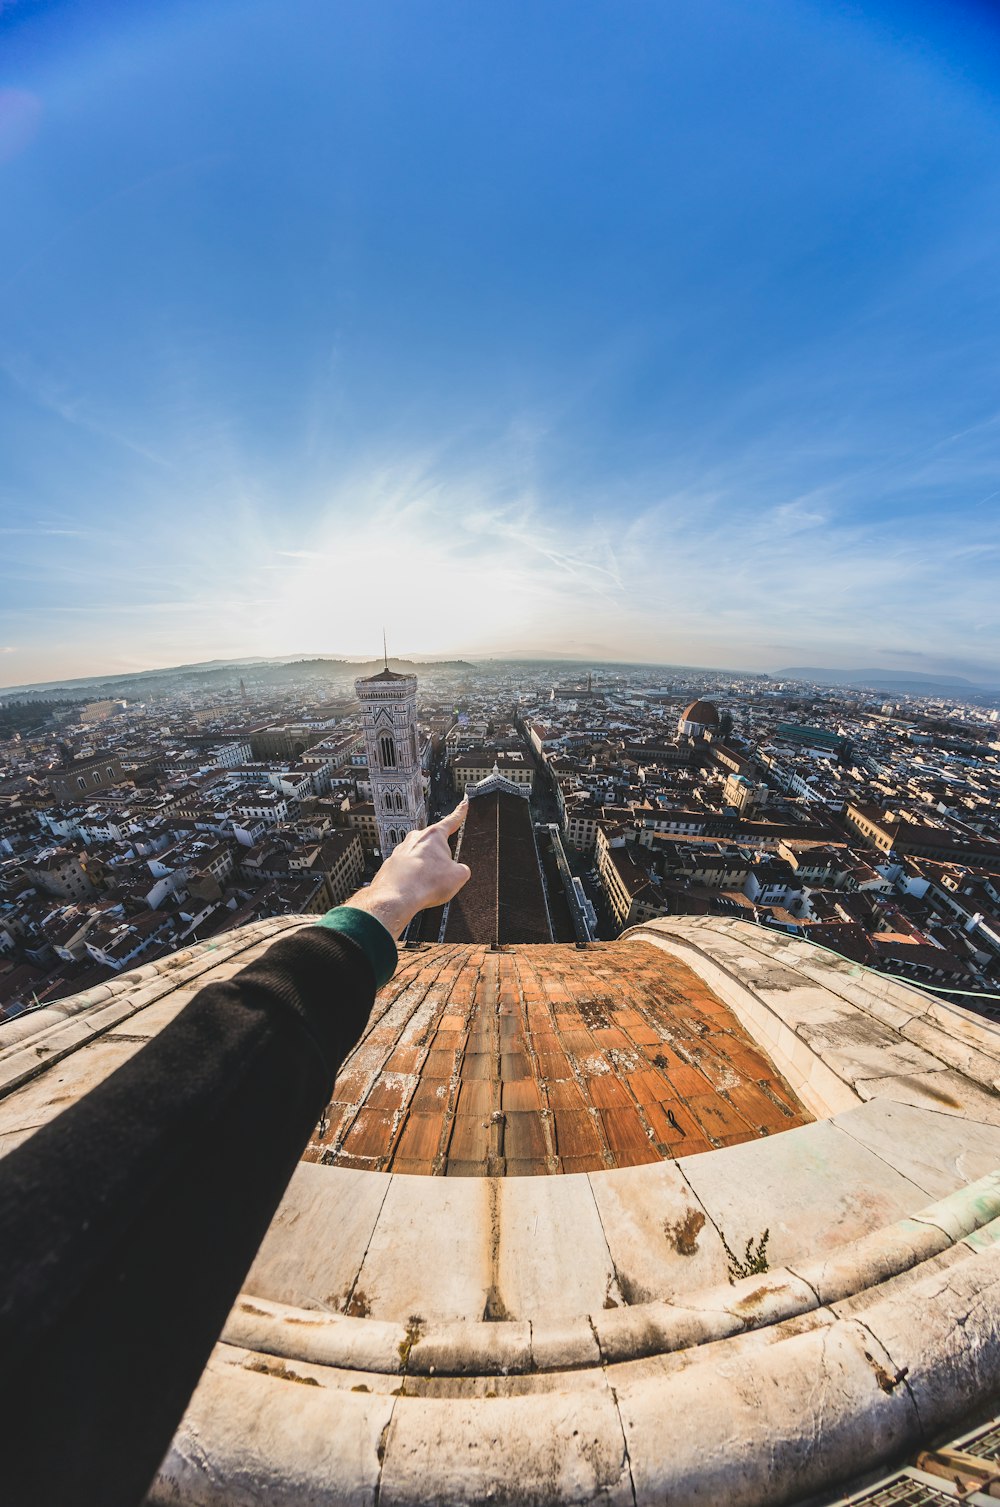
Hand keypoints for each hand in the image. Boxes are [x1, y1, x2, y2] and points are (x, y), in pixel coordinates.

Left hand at [344, 801, 470, 937]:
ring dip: (425, 870)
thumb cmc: (424, 883)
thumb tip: (457, 871)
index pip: (452, 820)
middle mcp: (416, 838)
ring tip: (427, 885)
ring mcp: (401, 850)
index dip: (460, 813)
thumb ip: (462, 869)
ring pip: (420, 859)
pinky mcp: (392, 864)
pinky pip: (408, 870)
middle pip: (435, 845)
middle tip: (441, 875)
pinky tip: (415, 889)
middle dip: (440, 859)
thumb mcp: (458, 877)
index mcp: (434, 835)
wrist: (397, 897)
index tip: (463, 805)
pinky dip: (413, 879)